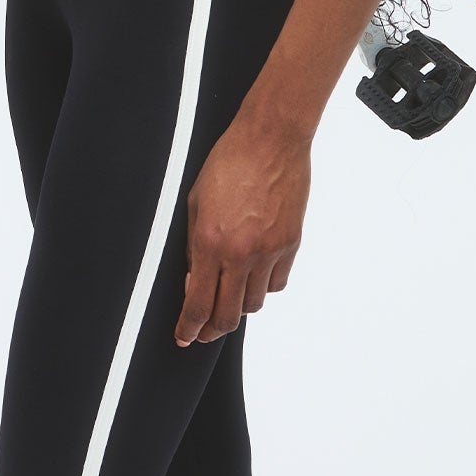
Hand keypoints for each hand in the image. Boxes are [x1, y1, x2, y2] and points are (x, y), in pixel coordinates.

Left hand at [174, 114, 310, 346]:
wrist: (271, 139)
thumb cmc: (229, 161)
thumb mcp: (196, 202)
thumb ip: (195, 246)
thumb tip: (195, 280)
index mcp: (211, 242)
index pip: (199, 304)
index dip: (189, 328)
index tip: (184, 336)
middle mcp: (241, 253)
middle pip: (228, 316)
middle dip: (212, 330)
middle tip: (203, 332)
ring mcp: (270, 251)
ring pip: (254, 303)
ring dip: (238, 306)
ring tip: (229, 297)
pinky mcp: (291, 244)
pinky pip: (277, 282)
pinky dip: (264, 285)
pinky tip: (255, 275)